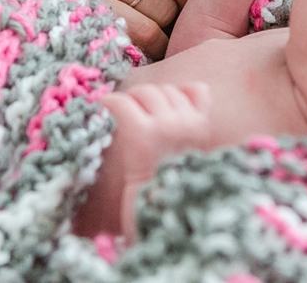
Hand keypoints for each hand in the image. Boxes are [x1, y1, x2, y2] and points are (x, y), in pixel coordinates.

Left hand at [100, 83, 211, 242]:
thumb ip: (193, 120)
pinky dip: (108, 105)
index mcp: (204, 128)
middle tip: (132, 120)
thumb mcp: (192, 152)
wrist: (156, 221)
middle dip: (146, 102)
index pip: (196, 90)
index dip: (173, 100)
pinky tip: (101, 112)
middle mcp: (188, 123)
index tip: (157, 113)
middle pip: (164, 91)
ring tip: (118, 121)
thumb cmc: (168, 189)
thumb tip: (193, 85)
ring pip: (143, 93)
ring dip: (128, 103)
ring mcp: (166, 126)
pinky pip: (121, 103)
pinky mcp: (142, 133)